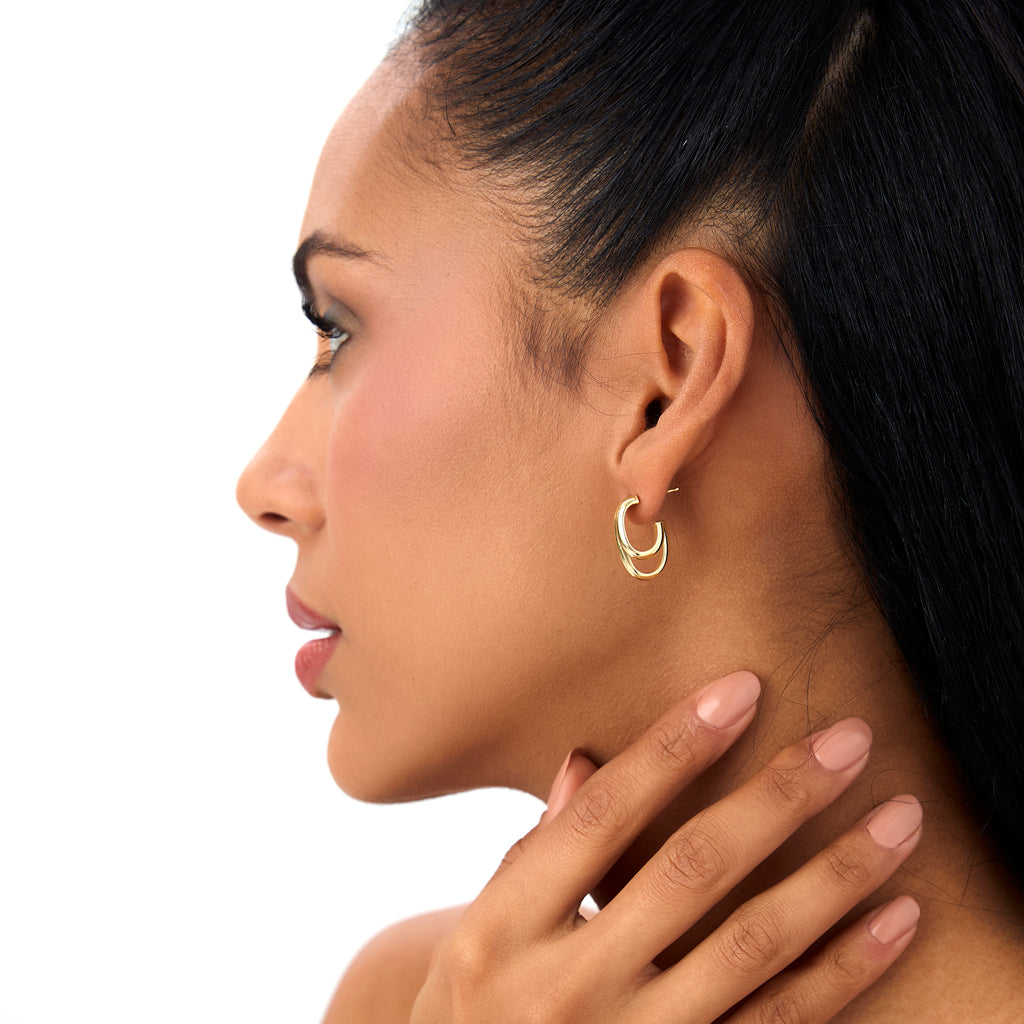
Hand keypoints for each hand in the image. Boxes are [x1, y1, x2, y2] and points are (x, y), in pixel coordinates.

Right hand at [410, 671, 921, 1022]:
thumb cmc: (478, 1002)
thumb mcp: (480, 927)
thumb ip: (535, 851)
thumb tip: (587, 763)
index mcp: (504, 927)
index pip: (602, 817)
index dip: (673, 748)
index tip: (740, 691)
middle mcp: (567, 987)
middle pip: (691, 871)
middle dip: (777, 796)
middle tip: (848, 741)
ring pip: (752, 946)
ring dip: (835, 875)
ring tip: (898, 818)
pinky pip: (779, 1022)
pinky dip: (844, 968)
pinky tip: (894, 917)